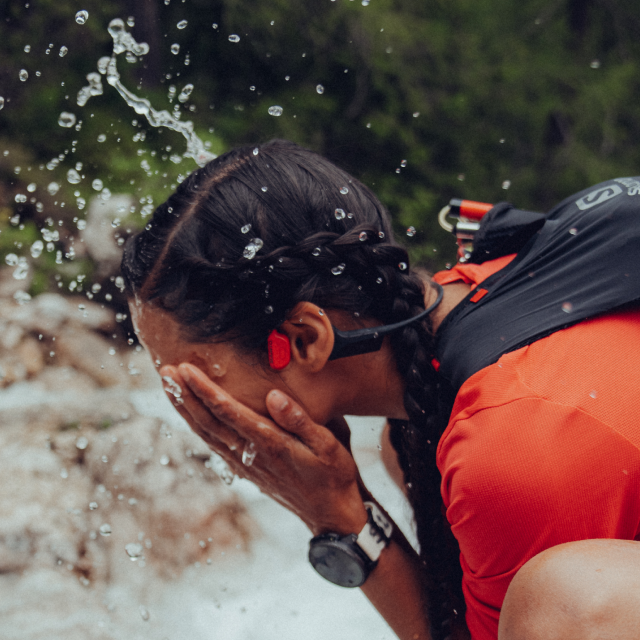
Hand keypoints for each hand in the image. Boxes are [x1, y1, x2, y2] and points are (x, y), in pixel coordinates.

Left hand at [159, 362, 368, 535]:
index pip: (229, 413)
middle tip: (165, 372)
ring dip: (186, 410)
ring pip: (207, 434)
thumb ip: (300, 420)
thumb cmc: (334, 475)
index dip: (205, 390)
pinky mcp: (247, 470)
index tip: (185, 370)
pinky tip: (191, 416)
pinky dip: (198, 427)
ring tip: (170, 387)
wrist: (332, 515)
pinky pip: (215, 445)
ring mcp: (246, 464)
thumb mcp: (329, 445)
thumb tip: (274, 396)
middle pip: (208, 422)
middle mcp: (252, 454)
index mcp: (270, 444)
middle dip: (185, 396)